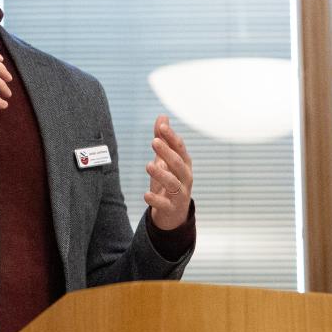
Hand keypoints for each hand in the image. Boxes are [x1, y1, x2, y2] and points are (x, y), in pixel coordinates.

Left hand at [144, 114, 192, 230]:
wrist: (172, 214)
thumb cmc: (169, 182)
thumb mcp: (165, 160)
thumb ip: (163, 140)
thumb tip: (162, 116)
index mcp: (184, 164)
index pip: (180, 148)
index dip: (172, 137)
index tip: (162, 125)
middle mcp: (185, 178)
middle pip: (179, 164)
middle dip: (168, 153)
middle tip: (154, 142)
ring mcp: (180, 194)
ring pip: (173, 183)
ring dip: (162, 174)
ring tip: (148, 165)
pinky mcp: (171, 209)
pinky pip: (165, 204)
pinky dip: (156, 200)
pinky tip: (146, 195)